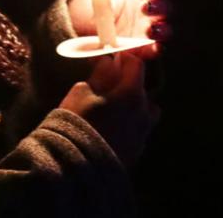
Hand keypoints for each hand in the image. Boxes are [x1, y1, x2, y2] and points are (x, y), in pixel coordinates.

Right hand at [59, 52, 158, 166]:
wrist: (76, 166)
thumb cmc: (77, 122)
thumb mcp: (82, 92)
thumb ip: (100, 74)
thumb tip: (108, 62)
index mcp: (132, 94)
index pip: (136, 65)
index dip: (124, 58)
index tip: (112, 57)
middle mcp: (144, 112)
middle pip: (143, 89)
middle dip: (128, 83)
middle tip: (108, 84)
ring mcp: (143, 133)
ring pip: (145, 112)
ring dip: (134, 106)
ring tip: (114, 109)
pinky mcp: (137, 150)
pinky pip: (138, 130)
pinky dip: (129, 125)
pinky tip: (113, 128)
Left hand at [68, 0, 170, 54]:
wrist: (75, 31)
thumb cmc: (93, 5)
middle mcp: (145, 11)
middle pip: (164, 8)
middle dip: (160, 9)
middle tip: (147, 10)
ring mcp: (143, 31)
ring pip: (163, 29)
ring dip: (162, 30)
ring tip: (151, 31)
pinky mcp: (139, 49)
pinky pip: (152, 49)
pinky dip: (154, 50)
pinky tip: (150, 49)